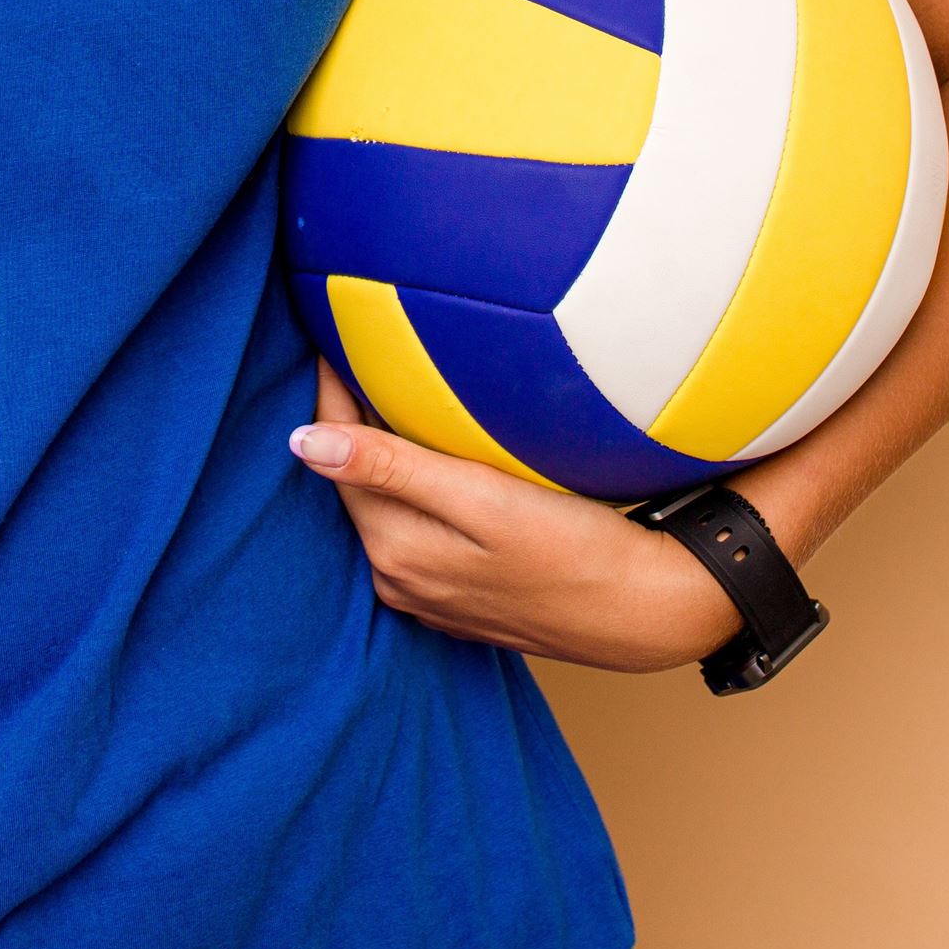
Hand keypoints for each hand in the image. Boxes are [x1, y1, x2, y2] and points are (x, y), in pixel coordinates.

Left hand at [289, 358, 743, 671]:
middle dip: (352, 419)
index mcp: (393, 550)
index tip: (329, 336)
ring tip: (392, 392)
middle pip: (357, 478)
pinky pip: (416, 528)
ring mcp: (427, 591)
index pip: (337, 454)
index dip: (332, 392)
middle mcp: (397, 577)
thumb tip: (300, 442)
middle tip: (359, 352)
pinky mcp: (458, 596)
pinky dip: (414, 487)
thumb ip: (390, 469)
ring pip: (386, 503)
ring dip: (383, 453)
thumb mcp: (480, 500)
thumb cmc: (573, 549)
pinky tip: (436, 455)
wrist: (648, 611)